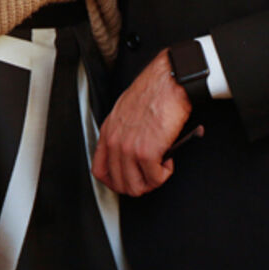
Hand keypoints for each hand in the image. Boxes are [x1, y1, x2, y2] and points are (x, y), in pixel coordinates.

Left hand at [92, 49, 193, 196]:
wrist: (168, 82)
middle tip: (151, 175)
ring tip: (161, 167)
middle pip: (119, 184)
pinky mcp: (147, 153)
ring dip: (152, 181)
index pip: (100, 170)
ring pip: (136, 187)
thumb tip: (131, 154)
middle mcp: (114, 141)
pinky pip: (154, 179)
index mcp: (108, 131)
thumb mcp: (126, 111)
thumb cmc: (153, 92)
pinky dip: (164, 174)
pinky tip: (168, 159)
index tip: (128, 180)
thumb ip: (123, 133)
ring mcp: (129, 148)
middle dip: (139, 184)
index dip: (115, 182)